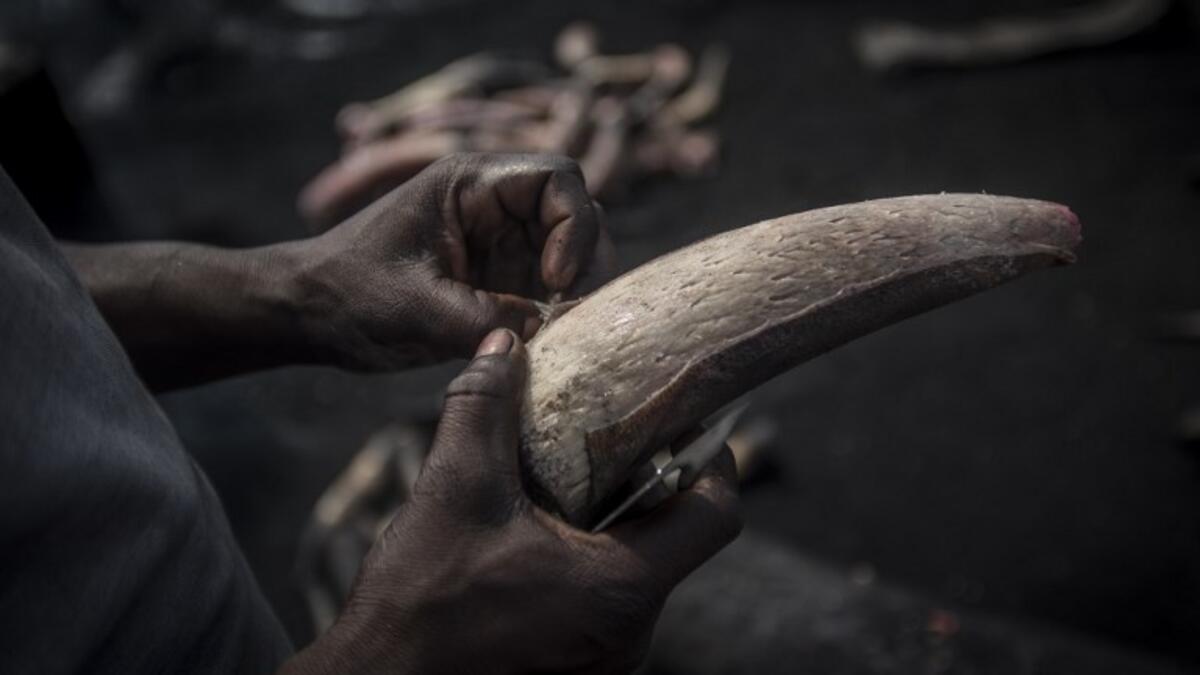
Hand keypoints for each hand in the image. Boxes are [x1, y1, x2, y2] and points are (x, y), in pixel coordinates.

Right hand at [282, 329, 741, 673]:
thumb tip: (503, 342)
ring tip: (567, 479)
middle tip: (613, 435)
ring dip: (615, 522)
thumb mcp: (454, 488)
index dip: (712, 459)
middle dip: (649, 481)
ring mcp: (606, 659)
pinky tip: (539, 532)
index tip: (682, 422)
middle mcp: (630, 633)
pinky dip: (589, 559)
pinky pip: (607, 601)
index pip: (717, 515)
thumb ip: (484, 408)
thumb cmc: (420, 602)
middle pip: (679, 539)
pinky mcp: (578, 669)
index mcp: (621, 587)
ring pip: (640, 570)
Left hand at [298, 153, 614, 370]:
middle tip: (572, 311)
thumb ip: (482, 320)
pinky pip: (547, 289)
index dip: (574, 225)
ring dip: (574, 290)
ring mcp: (499, 243)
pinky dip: (556, 312)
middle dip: (585, 260)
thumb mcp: (414, 308)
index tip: (558, 280)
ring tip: (560, 329)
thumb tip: (544, 330)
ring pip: (568, 254)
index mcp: (469, 184)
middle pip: (574, 214)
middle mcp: (493, 206)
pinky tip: (546, 340)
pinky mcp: (498, 280)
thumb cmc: (348, 294)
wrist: (309, 315)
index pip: (556, 179)